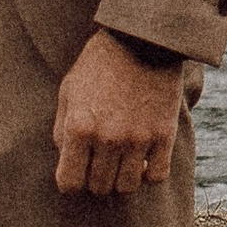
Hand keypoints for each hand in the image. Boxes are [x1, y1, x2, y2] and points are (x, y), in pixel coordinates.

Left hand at [51, 31, 184, 197]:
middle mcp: (107, 138)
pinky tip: (143, 161)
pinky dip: (149, 174)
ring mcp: (138, 139)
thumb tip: (65, 161)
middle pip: (99, 188)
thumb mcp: (68, 90)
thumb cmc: (98, 64)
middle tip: (98, 165)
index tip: (75, 175)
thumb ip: (62, 130)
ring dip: (121, 179)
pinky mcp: (164, 135)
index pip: (70, 183)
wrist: (141, 39)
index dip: (70, 184)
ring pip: (127, 187)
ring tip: (120, 163)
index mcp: (79, 127)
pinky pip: (157, 176)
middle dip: (95, 181)